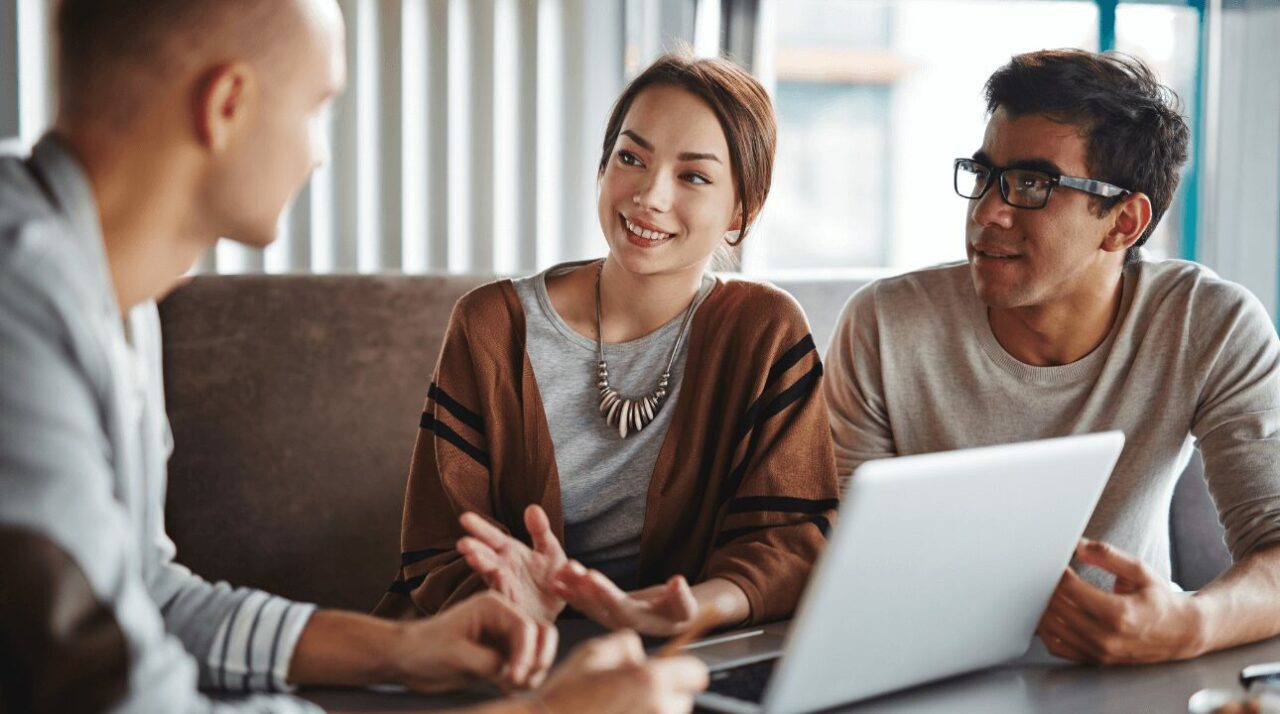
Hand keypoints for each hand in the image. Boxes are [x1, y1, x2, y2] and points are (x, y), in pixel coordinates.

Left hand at [392, 591, 556, 691]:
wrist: (407, 659)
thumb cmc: (425, 649)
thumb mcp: (456, 655)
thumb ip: (488, 662)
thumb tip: (513, 673)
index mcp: (492, 606)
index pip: (526, 628)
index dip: (526, 655)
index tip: (514, 679)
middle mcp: (504, 618)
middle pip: (542, 634)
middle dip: (538, 660)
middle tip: (521, 683)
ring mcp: (505, 637)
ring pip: (538, 652)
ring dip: (532, 672)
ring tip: (509, 687)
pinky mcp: (502, 656)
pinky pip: (526, 667)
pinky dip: (523, 679)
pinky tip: (504, 688)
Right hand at [458, 505, 566, 622]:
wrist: (559, 609)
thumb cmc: (550, 577)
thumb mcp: (550, 550)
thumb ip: (540, 530)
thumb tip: (532, 507)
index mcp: (510, 552)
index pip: (492, 537)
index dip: (480, 528)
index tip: (465, 518)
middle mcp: (502, 568)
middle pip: (485, 556)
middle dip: (474, 550)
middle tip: (463, 543)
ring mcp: (505, 587)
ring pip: (491, 576)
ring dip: (482, 568)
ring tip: (472, 558)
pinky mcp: (513, 606)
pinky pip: (506, 597)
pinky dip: (500, 590)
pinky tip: (496, 580)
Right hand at [535, 631, 708, 713]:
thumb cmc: (564, 698)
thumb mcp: (592, 653)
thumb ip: (626, 645)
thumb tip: (640, 654)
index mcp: (650, 682)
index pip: (696, 673)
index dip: (682, 669)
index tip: (668, 670)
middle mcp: (660, 712)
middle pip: (684, 701)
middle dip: (666, 694)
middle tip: (632, 693)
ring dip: (655, 712)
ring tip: (620, 710)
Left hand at [552, 561, 698, 635]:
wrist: (671, 619)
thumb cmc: (679, 611)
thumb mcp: (686, 606)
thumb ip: (682, 596)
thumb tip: (678, 582)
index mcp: (638, 622)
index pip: (618, 606)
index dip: (604, 592)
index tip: (591, 576)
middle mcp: (619, 623)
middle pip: (597, 605)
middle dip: (582, 586)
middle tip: (570, 568)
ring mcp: (608, 618)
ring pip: (586, 603)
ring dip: (572, 587)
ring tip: (559, 571)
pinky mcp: (602, 611)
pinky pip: (583, 603)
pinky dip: (570, 592)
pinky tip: (556, 581)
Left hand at [1036, 538, 1204, 663]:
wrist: (1181, 633)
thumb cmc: (1160, 601)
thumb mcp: (1139, 571)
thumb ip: (1107, 555)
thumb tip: (1078, 545)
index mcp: (1119, 613)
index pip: (1070, 589)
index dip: (1056, 572)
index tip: (1053, 561)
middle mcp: (1106, 637)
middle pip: (1056, 608)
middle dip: (1046, 587)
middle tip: (1044, 573)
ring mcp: (1099, 652)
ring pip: (1051, 629)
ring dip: (1043, 607)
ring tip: (1045, 591)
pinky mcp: (1095, 660)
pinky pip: (1057, 647)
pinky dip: (1047, 631)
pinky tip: (1050, 614)